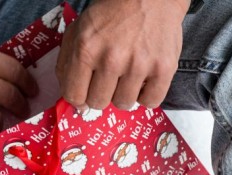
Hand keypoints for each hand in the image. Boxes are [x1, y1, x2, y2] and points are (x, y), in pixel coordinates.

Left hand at [56, 0, 188, 110]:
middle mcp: (111, 59)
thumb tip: (72, 97)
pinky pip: (150, 102)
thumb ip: (68, 61)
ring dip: (124, 93)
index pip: (74, 95)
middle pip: (98, 103)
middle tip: (109, 77)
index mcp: (86, 47)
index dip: (79, 98)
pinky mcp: (163, 70)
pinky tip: (144, 78)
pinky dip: (147, 94)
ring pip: (123, 104)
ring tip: (128, 73)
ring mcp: (139, 66)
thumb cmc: (113, 13)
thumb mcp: (81, 28)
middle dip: (101, 93)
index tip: (86, 93)